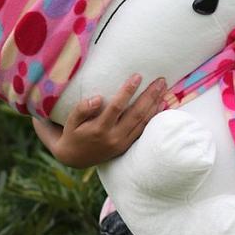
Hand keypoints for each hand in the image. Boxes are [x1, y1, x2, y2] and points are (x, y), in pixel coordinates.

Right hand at [32, 73, 167, 168]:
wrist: (75, 158)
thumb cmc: (73, 133)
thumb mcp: (70, 121)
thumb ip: (82, 109)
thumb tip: (97, 98)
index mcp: (99, 129)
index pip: (117, 107)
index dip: (128, 91)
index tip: (137, 76)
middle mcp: (114, 137)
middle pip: (137, 114)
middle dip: (150, 96)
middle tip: (161, 80)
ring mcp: (122, 143)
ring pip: (143, 122)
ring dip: (155, 104)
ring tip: (163, 88)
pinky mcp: (127, 146)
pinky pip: (144, 130)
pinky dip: (153, 117)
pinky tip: (161, 105)